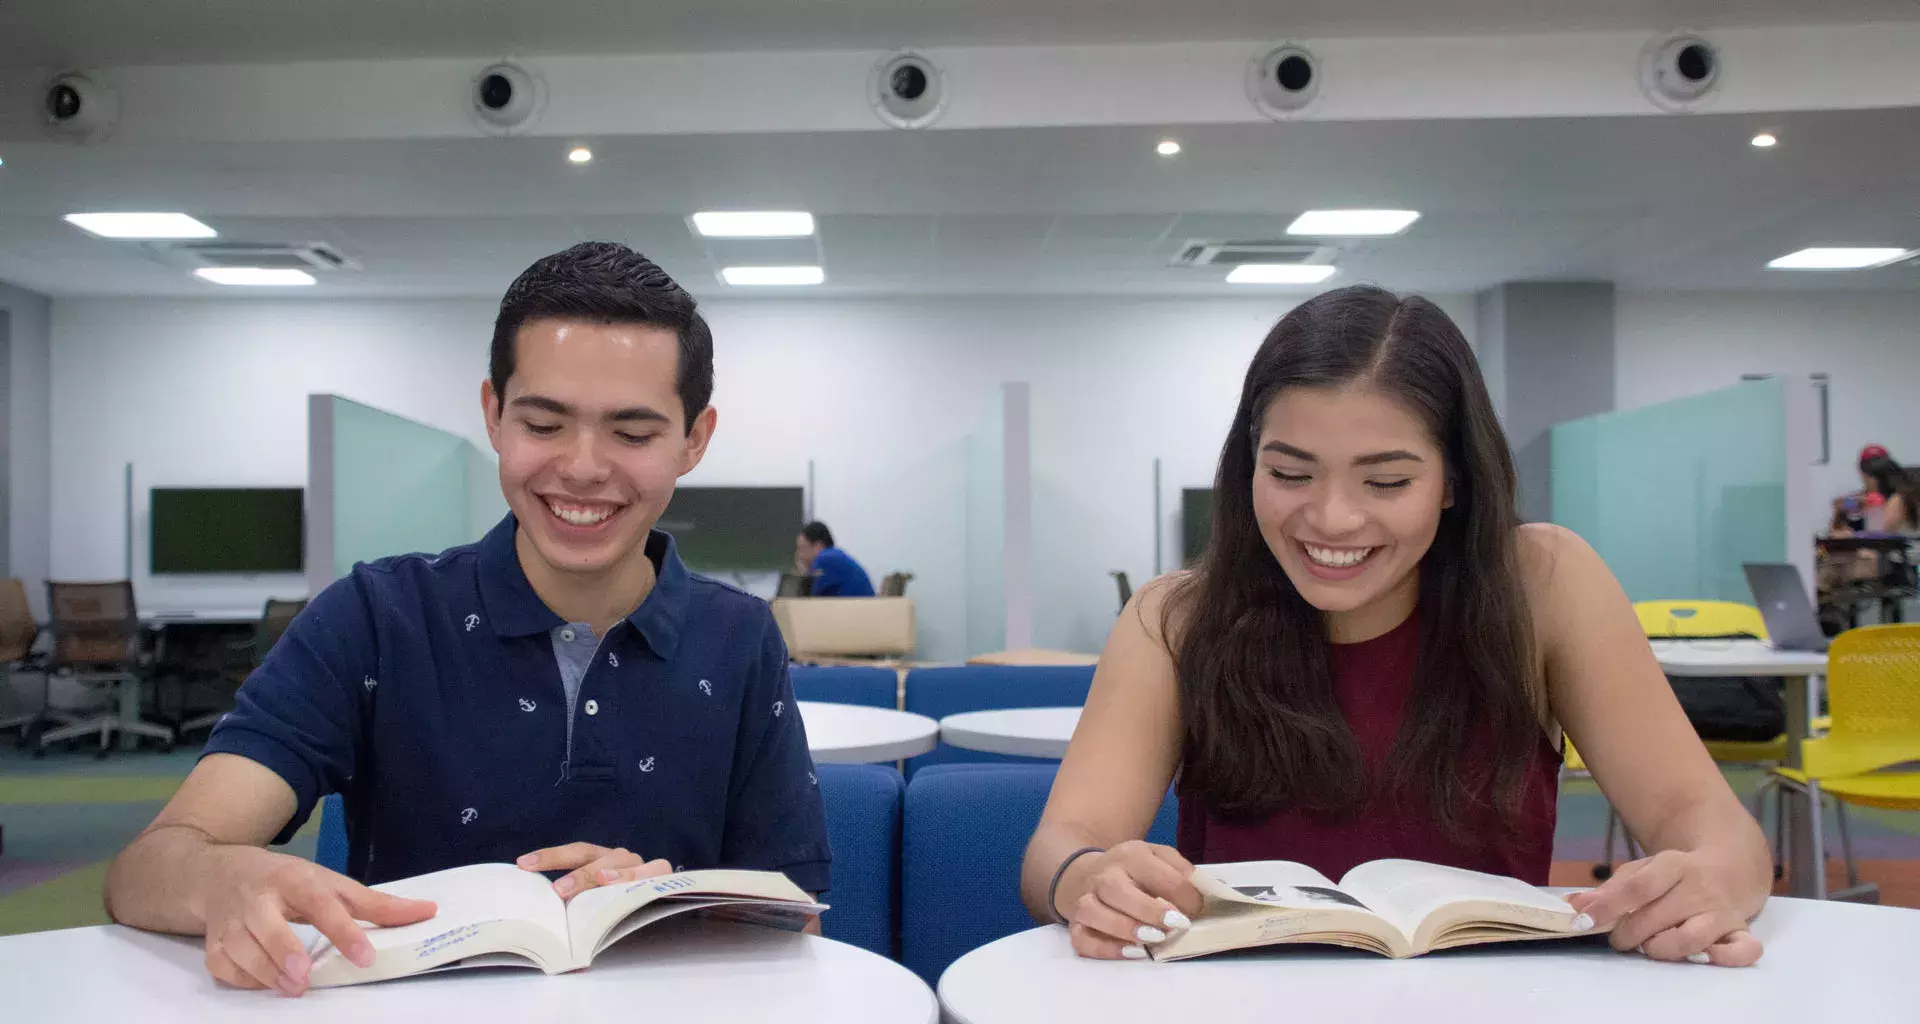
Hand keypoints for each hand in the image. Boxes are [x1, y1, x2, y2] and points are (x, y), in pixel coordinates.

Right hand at [200, 847, 436, 995]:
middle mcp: (257, 898)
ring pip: (238, 947)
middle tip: (304, 978)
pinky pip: (221, 964)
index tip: (366, 956)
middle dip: (282, 950)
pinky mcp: (211, 941)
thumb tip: (428, 911)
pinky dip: (242, 978)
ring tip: (292, 987)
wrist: (219, 873)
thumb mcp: (330, 883)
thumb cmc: (287, 880)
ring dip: (263, 971)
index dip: (343, 930)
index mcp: (294, 879)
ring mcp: (230, 920)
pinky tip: (265, 984)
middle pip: (265, 924)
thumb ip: (376, 903)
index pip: (320, 903)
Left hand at [516, 842, 672, 900]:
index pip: (574, 852)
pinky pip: (655, 874)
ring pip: (625, 863)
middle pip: (595, 854)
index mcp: (601, 859)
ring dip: (611, 873)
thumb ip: (575, 904)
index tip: (523, 863)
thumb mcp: (593, 903)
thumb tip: (543, 918)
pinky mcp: (663, 876)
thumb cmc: (620, 907)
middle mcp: (621, 858)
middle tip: (558, 889)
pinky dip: (642, 879)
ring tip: (601, 879)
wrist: (667, 903)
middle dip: (575, 869)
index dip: (550, 856)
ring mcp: (642, 865)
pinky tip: (633, 887)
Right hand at [1056, 841, 1204, 960]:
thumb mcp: (1159, 858)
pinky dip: (1105, 949)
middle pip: (1116, 890)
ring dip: (1124, 928)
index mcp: (1130, 855)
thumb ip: (1181, 870)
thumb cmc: (1135, 871)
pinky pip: (1082, 939)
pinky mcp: (1076, 925)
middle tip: (1177, 925)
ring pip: (1093, 913)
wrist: (1091, 874)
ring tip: (1153, 940)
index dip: (1182, 893)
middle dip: (1148, 910)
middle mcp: (1104, 875)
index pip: (1156, 872)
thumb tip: (1203, 890)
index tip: (1197, 909)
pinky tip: (1132, 953)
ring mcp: (1085, 899)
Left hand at [1566, 849, 1763, 966]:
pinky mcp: (1742, 931)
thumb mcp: (1643, 871)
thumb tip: (1574, 906)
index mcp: (1674, 865)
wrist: (1731, 867)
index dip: (1608, 906)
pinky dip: (1722, 958)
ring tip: (1650, 946)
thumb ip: (1610, 890)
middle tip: (1620, 938)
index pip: (1638, 887)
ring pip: (1691, 939)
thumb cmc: (1676, 874)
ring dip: (1661, 949)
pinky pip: (1742, 951)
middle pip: (1657, 917)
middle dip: (1628, 934)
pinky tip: (1700, 956)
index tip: (1584, 922)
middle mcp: (1700, 887)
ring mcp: (1723, 910)